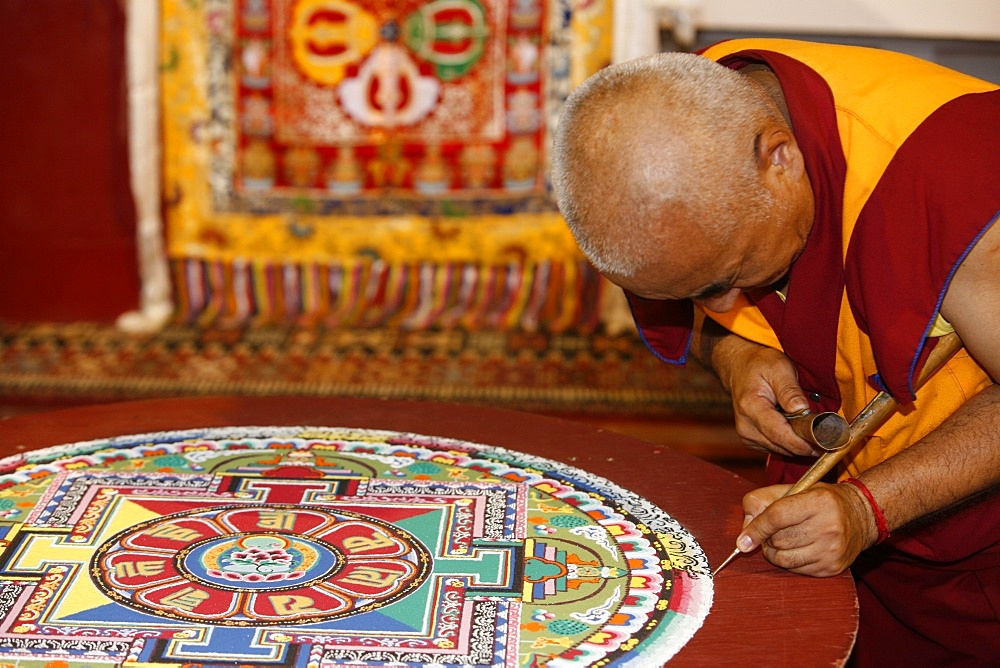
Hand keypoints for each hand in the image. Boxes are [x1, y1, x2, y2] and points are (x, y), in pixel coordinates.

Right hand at [713, 336, 818, 456]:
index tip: (828, 443)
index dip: (805, 443)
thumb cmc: (760, 365)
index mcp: (751, 407)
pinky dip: (790, 442)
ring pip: (781, 450)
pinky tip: (797, 429)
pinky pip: (776, 448)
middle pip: (782, 446)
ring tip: (815, 431)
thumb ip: (790, 391)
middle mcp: (745, 426)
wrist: (740, 367)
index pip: (780, 434)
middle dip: (807, 444)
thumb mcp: (779, 368)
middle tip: (831, 437)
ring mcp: (746, 435)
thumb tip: (802, 411)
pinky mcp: (751, 440)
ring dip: (799, 444)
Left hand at [735, 482, 878, 576]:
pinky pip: (795, 569)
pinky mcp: (832, 568)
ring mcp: (832, 550)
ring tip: (784, 539)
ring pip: (784, 558)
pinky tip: (798, 548)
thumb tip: (745, 529)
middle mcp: (829, 526)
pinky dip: (788, 561)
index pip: (777, 517)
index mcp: (818, 501)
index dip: (756, 529)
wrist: (861, 516)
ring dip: (775, 551)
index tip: (742, 541)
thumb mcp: (793, 488)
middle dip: (768, 537)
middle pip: (778, 540)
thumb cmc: (820, 500)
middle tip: (774, 530)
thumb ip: (763, 501)